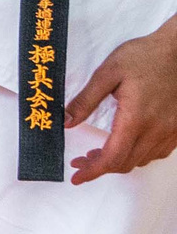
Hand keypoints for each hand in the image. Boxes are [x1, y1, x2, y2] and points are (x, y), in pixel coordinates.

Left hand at [65, 25, 176, 184]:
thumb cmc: (145, 56)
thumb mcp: (108, 73)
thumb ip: (86, 100)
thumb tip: (67, 122)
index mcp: (137, 118)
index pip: (113, 158)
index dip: (93, 171)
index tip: (77, 177)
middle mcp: (158, 129)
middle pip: (126, 163)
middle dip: (100, 166)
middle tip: (81, 160)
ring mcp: (172, 130)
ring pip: (143, 159)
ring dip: (119, 161)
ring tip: (99, 152)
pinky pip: (158, 151)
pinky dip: (138, 153)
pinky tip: (126, 143)